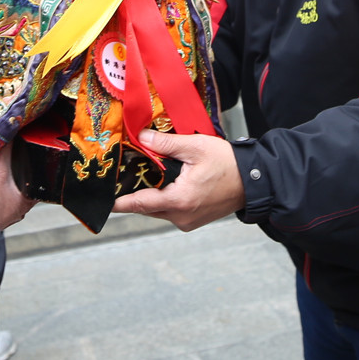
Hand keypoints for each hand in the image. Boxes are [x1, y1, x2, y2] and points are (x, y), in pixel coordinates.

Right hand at [0, 146, 34, 229]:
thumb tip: (10, 133)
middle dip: (15, 170)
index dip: (34, 165)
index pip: (38, 179)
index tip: (29, 154)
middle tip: (9, 157)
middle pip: (21, 184)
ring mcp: (3, 213)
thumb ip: (5, 149)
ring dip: (0, 180)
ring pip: (6, 191)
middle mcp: (18, 209)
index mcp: (27, 201)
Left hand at [111, 129, 244, 231]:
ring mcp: (187, 221)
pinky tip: (166, 184)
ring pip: (157, 210)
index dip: (120, 202)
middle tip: (124, 177)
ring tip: (146, 176)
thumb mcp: (195, 148)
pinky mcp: (192, 221)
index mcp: (180, 200)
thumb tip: (141, 138)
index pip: (140, 204)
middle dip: (135, 193)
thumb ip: (166, 144)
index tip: (105, 200)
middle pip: (146, 207)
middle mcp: (181, 216)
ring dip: (151, 196)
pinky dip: (164, 199)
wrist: (253, 181)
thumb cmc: (228, 165)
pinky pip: (170, 211)